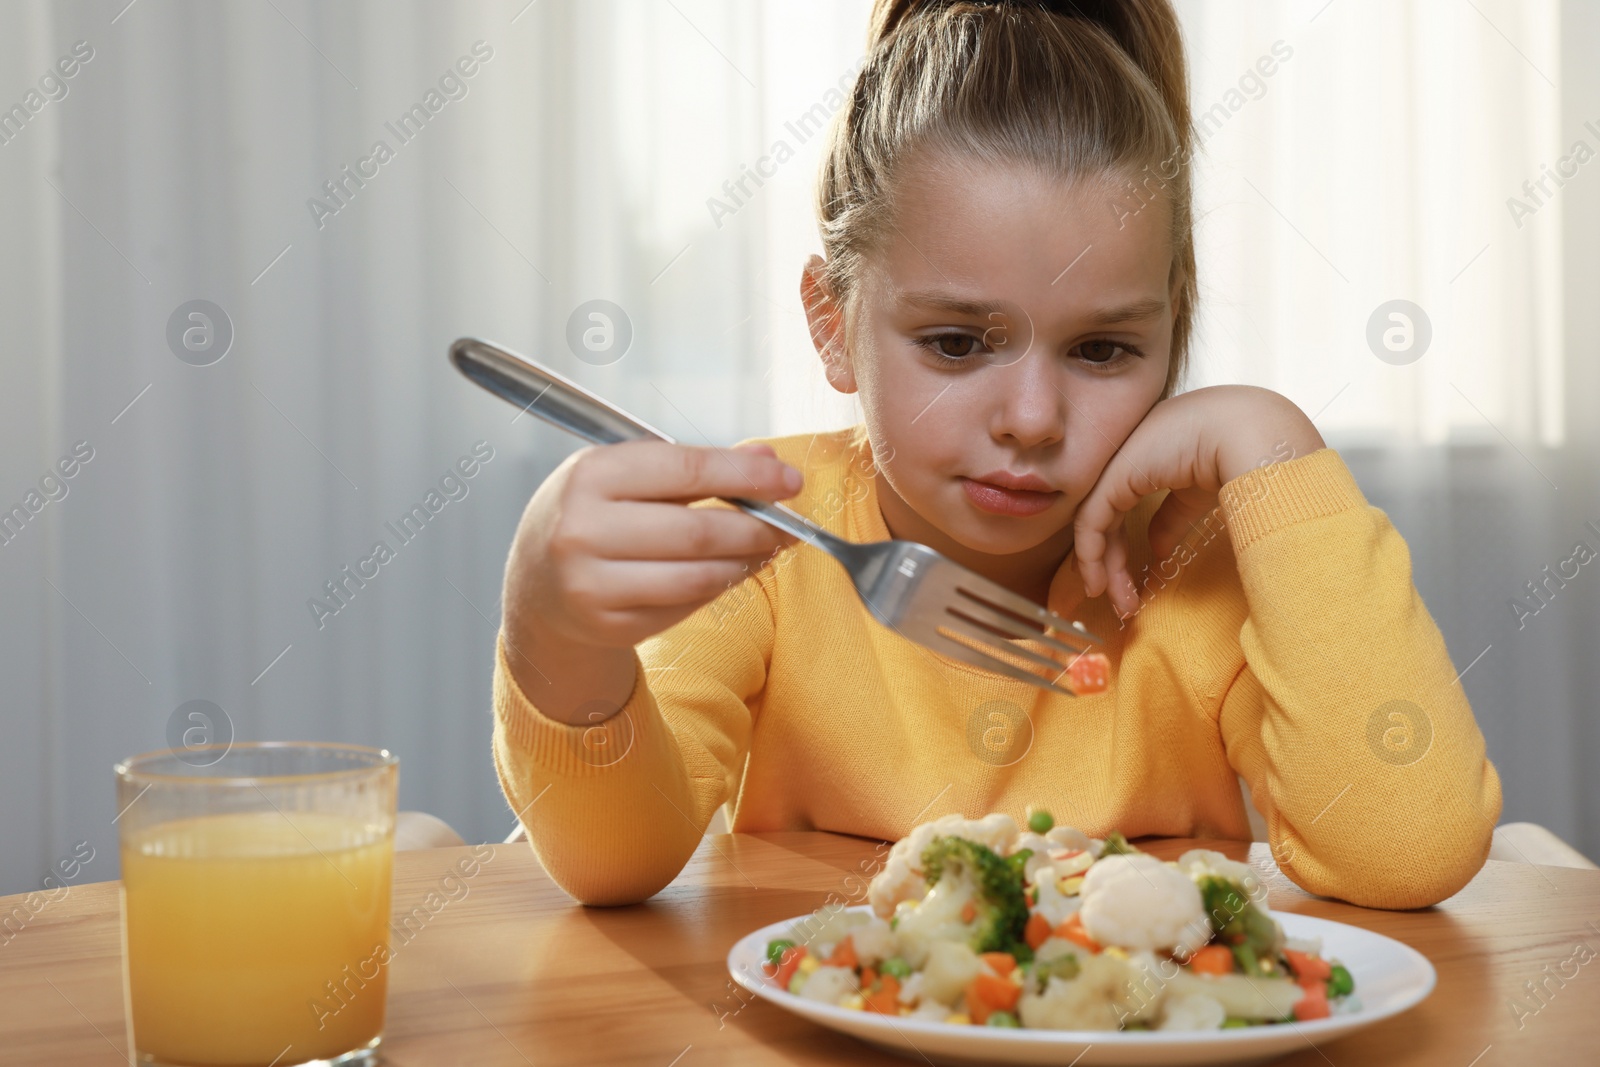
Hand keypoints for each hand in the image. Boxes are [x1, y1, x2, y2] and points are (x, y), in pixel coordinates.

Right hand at [500, 441, 800, 721]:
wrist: (537, 586)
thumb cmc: (592, 517)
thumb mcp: (628, 476)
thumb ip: (697, 467)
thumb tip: (768, 461)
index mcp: (590, 474)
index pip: (686, 469)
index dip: (747, 477)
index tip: (790, 481)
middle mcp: (583, 529)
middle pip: (698, 531)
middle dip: (757, 527)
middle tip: (787, 524)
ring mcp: (592, 584)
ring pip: (698, 577)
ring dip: (744, 563)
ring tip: (763, 548)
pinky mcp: (608, 625)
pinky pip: (685, 606)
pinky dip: (717, 588)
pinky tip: (727, 572)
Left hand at [1067, 386, 1324, 618]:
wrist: (1252, 435)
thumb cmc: (1241, 454)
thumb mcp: (1198, 493)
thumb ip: (1172, 517)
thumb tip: (1158, 549)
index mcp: (1150, 450)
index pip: (1121, 502)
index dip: (1119, 544)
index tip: (1128, 581)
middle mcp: (1128, 451)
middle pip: (1106, 515)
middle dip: (1111, 562)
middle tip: (1121, 600)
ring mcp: (1118, 460)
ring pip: (1095, 522)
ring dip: (1102, 567)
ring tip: (1118, 602)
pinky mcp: (1114, 475)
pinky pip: (1092, 522)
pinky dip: (1092, 556)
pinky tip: (1101, 583)